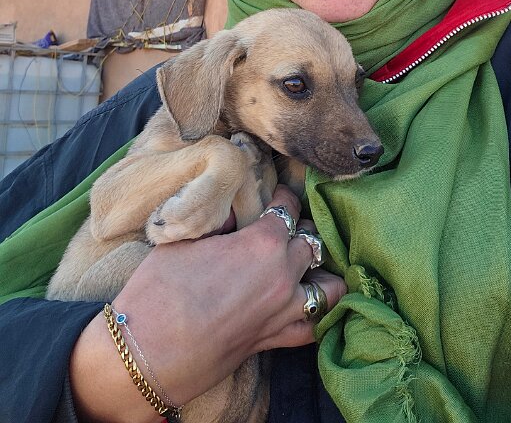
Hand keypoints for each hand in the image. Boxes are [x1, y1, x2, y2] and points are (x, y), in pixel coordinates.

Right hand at [70, 184, 345, 421]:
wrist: (146, 351)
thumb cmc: (159, 289)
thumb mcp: (186, 239)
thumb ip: (218, 223)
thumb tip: (231, 214)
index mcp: (263, 242)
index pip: (288, 208)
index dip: (283, 197)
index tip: (277, 196)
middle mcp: (282, 275)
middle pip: (311, 242)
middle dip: (301, 231)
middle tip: (286, 229)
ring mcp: (283, 311)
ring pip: (327, 287)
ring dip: (319, 272)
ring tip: (305, 266)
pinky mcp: (274, 341)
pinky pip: (312, 328)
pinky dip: (316, 315)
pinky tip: (306, 304)